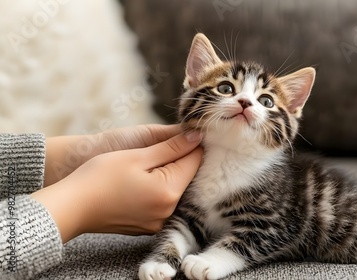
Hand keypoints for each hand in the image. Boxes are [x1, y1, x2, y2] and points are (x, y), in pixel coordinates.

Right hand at [32, 130, 202, 242]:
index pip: (195, 160)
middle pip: (187, 176)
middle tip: (165, 144)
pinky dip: (158, 189)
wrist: (70, 207)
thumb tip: (197, 137)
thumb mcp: (138, 155)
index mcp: (169, 191)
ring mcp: (158, 221)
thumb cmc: (100, 177)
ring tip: (150, 160)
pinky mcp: (148, 226)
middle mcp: (169, 211)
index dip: (190, 143)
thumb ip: (172, 147)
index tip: (182, 133)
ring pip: (175, 189)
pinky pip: (162, 202)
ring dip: (170, 173)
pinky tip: (143, 179)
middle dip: (180, 158)